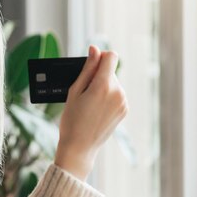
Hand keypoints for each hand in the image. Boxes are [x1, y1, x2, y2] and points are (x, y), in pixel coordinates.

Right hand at [55, 46, 127, 179]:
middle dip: (98, 76)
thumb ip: (87, 68)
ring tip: (89, 104)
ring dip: (103, 87)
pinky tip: (96, 110)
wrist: (80, 147)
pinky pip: (116, 95)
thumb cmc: (72, 120)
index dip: (100, 57)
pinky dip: (108, 97)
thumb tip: (95, 49)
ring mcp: (123, 102)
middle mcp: (118, 92)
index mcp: (103, 85)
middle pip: (110, 71)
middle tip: (84, 94)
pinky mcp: (124, 110)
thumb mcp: (74, 91)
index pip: (111, 57)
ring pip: (113, 83)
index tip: (90, 66)